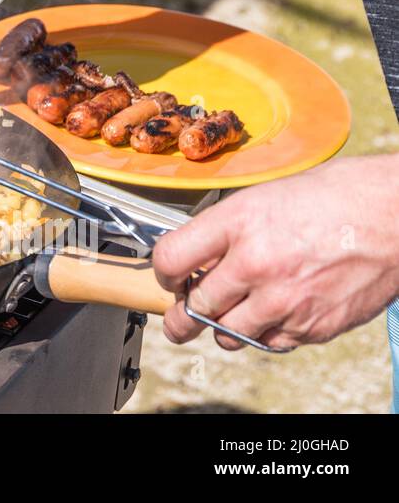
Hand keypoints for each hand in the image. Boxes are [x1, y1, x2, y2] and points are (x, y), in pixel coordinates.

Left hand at [152, 153, 398, 350]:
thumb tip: (197, 256)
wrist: (393, 215)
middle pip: (194, 306)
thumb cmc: (334, 197)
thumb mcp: (265, 196)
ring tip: (228, 312)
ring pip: (227, 334)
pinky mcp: (313, 326)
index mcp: (239, 222)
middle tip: (182, 312)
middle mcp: (256, 263)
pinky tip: (270, 313)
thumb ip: (226, 229)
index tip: (170, 276)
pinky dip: (263, 333)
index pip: (170, 260)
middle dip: (183, 312)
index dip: (163, 272)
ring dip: (222, 326)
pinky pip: (268, 343)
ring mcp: (285, 300)